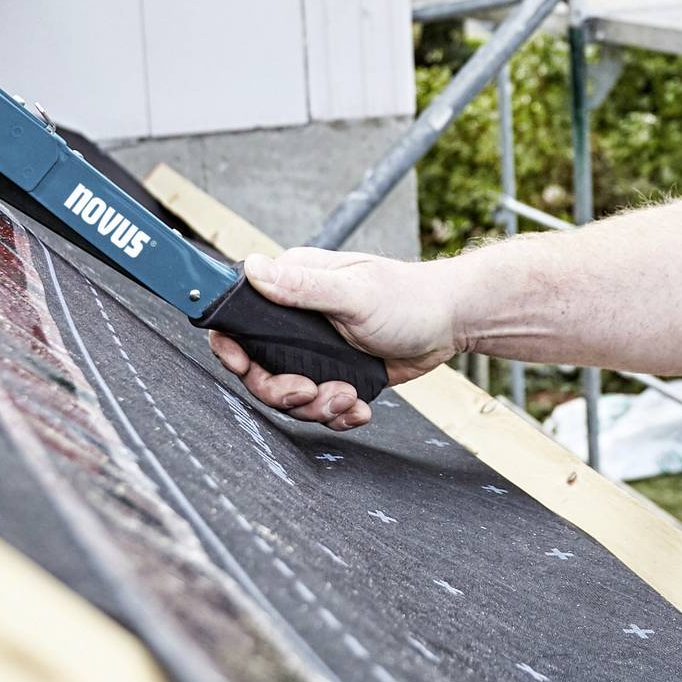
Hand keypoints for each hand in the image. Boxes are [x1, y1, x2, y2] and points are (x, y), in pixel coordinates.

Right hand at [205, 248, 459, 430]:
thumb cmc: (409, 298)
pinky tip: (358, 410)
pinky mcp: (335, 372)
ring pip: (289, 392)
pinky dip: (337, 414)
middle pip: (259, 368)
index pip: (239, 317)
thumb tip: (252, 267)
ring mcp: (315, 349)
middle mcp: (297, 319)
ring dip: (316, 406)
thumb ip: (302, 287)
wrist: (449, 323)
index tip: (242, 366)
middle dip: (282, 389)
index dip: (231, 347)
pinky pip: (319, 404)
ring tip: (347, 398)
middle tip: (311, 391)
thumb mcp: (354, 293)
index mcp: (292, 287)